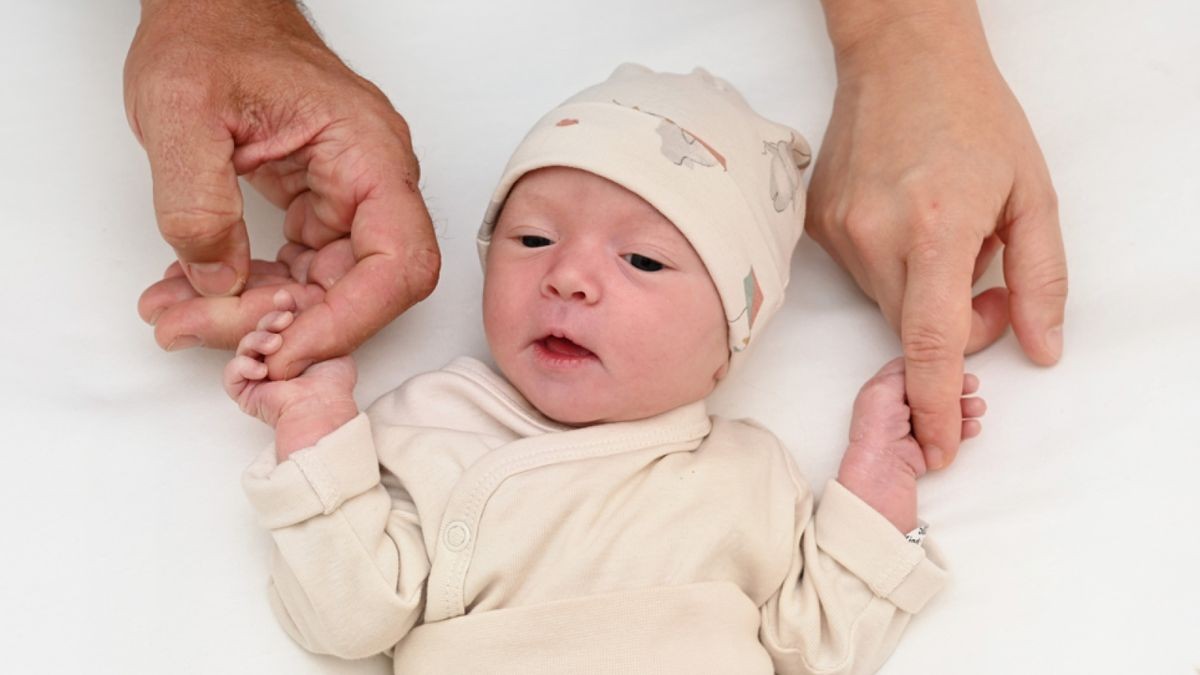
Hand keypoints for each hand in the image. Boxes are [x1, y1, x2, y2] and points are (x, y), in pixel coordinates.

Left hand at [126, 0, 439, 378]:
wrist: (211, 12)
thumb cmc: (214, 38)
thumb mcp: (181, 109)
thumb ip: (196, 202)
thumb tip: (217, 282)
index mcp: (369, 154)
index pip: (397, 264)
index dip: (347, 321)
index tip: (283, 349)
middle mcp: (372, 184)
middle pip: (357, 290)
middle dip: (282, 325)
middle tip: (196, 329)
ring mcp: (346, 201)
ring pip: (323, 291)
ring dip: (254, 316)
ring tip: (177, 314)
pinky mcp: (317, 212)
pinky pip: (297, 273)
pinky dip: (247, 291)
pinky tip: (193, 292)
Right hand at [225, 289, 358, 460]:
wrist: (323, 406)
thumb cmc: (332, 383)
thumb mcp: (330, 343)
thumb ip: (316, 323)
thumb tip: (303, 307)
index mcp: (291, 351)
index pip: (278, 325)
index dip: (279, 309)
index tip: (286, 299)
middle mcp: (273, 363)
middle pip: (259, 332)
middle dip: (269, 321)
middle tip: (285, 319)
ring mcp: (257, 378)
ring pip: (244, 348)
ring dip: (257, 340)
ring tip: (275, 343)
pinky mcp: (245, 394)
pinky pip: (232, 373)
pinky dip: (243, 366)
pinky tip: (262, 368)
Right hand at [808, 3, 1066, 468]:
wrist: (901, 60)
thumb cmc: (972, 115)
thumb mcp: (1032, 194)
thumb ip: (1040, 280)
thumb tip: (1040, 348)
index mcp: (937, 228)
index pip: (930, 343)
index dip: (936, 403)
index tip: (939, 444)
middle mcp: (876, 234)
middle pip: (911, 327)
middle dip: (953, 327)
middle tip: (986, 276)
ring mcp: (838, 230)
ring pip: (884, 302)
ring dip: (919, 293)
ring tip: (942, 232)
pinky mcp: (816, 224)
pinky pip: (859, 273)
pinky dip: (889, 265)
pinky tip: (904, 217)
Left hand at [837, 358, 985, 531]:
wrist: (879, 478)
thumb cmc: (876, 434)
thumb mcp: (887, 390)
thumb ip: (914, 376)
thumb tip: (938, 374)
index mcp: (881, 391)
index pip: (912, 369)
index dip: (936, 368)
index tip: (957, 367)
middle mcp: (892, 409)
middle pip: (930, 391)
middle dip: (954, 389)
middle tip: (973, 387)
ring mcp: (908, 431)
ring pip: (941, 413)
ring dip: (962, 409)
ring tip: (978, 408)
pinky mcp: (920, 451)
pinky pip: (946, 436)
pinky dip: (961, 430)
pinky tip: (972, 427)